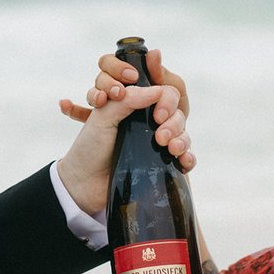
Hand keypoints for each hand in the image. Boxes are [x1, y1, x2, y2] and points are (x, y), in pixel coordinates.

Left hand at [56, 49, 192, 214]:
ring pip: (183, 131)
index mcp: (134, 103)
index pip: (161, 89)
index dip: (163, 95)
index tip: (155, 109)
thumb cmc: (90, 147)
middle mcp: (148, 119)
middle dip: (171, 118)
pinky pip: (186, 156)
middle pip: (175, 109)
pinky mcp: (163, 162)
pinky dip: (188, 158)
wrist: (85, 184)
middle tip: (160, 134)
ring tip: (169, 148)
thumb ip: (128, 98)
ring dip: (181, 138)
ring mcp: (157, 141)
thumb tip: (158, 91)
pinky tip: (183, 161)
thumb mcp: (103, 117)